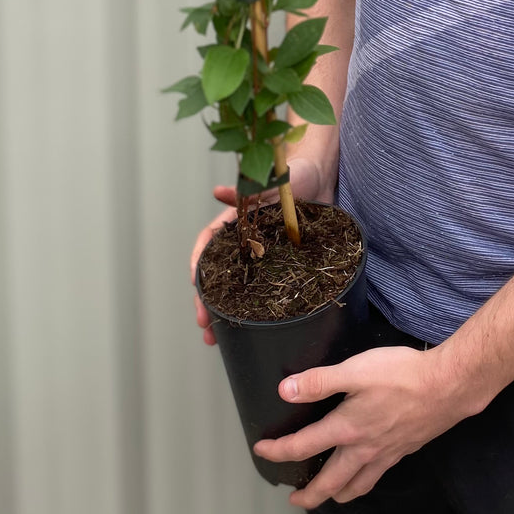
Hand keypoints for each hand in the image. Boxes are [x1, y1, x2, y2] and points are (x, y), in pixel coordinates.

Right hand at [190, 154, 326, 345]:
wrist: (318, 178)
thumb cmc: (290, 176)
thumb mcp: (268, 183)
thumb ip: (245, 192)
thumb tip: (217, 192)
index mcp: (237, 221)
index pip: (209, 243)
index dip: (198, 263)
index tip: (194, 284)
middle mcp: (244, 240)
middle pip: (217, 273)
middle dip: (206, 299)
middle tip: (203, 323)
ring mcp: (261, 253)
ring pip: (236, 286)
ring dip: (223, 311)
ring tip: (215, 337)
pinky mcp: (280, 262)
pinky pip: (261, 288)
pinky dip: (252, 309)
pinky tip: (248, 330)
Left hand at [253, 344, 471, 508]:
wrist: (447, 386)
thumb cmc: (402, 375)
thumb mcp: (355, 370)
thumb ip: (319, 381)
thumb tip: (285, 391)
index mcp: (346, 428)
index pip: (303, 446)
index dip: (278, 451)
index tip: (261, 451)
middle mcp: (363, 449)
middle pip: (329, 482)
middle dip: (309, 495)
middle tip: (295, 500)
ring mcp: (385, 454)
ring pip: (356, 486)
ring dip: (337, 494)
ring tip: (329, 495)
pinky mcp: (404, 450)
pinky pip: (377, 476)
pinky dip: (364, 482)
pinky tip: (366, 472)